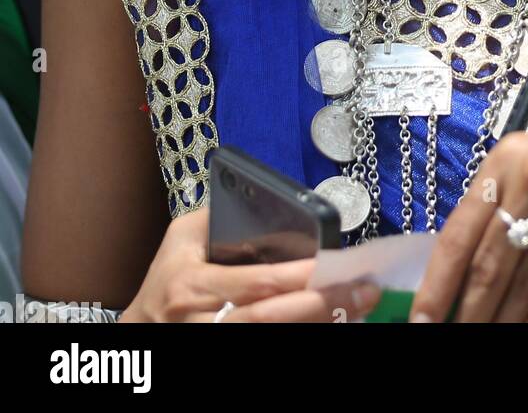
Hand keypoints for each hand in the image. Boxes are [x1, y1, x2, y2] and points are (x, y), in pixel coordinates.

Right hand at [120, 208, 380, 322]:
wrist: (140, 332)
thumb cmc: (165, 280)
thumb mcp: (180, 239)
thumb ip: (217, 216)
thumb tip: (263, 200)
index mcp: (194, 284)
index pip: (255, 282)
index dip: (297, 277)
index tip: (333, 264)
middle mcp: (204, 321)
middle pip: (269, 318)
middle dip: (320, 304)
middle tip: (363, 290)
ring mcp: (213, 342)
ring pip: (272, 338)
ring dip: (318, 323)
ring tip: (357, 306)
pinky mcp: (225, 353)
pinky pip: (268, 346)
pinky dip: (303, 334)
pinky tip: (331, 322)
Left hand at [409, 114, 527, 323]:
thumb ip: (510, 202)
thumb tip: (467, 263)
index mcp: (513, 156)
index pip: (460, 230)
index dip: (437, 283)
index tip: (420, 320)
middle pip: (489, 263)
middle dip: (467, 313)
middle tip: (452, 339)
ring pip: (526, 282)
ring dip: (505, 322)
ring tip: (489, 342)